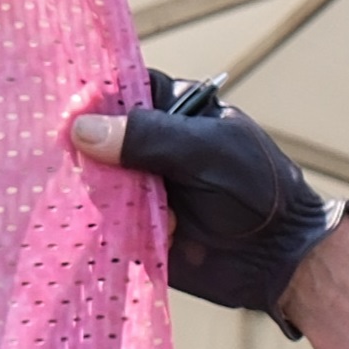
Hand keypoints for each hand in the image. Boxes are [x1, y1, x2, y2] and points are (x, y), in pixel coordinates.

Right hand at [68, 77, 346, 315]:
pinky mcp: (135, 227)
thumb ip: (148, 137)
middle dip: (85, 150)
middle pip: (99, 137)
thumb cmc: (257, 190)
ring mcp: (142, 187)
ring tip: (113, 202)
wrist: (280, 259)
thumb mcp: (206, 151)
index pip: (122, 89)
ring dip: (97, 192)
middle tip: (74, 162)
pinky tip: (113, 228)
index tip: (67, 112)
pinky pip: (103, 221)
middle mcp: (151, 147)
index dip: (93, 98)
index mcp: (173, 111)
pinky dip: (102, 224)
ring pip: (96, 180)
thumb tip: (81, 130)